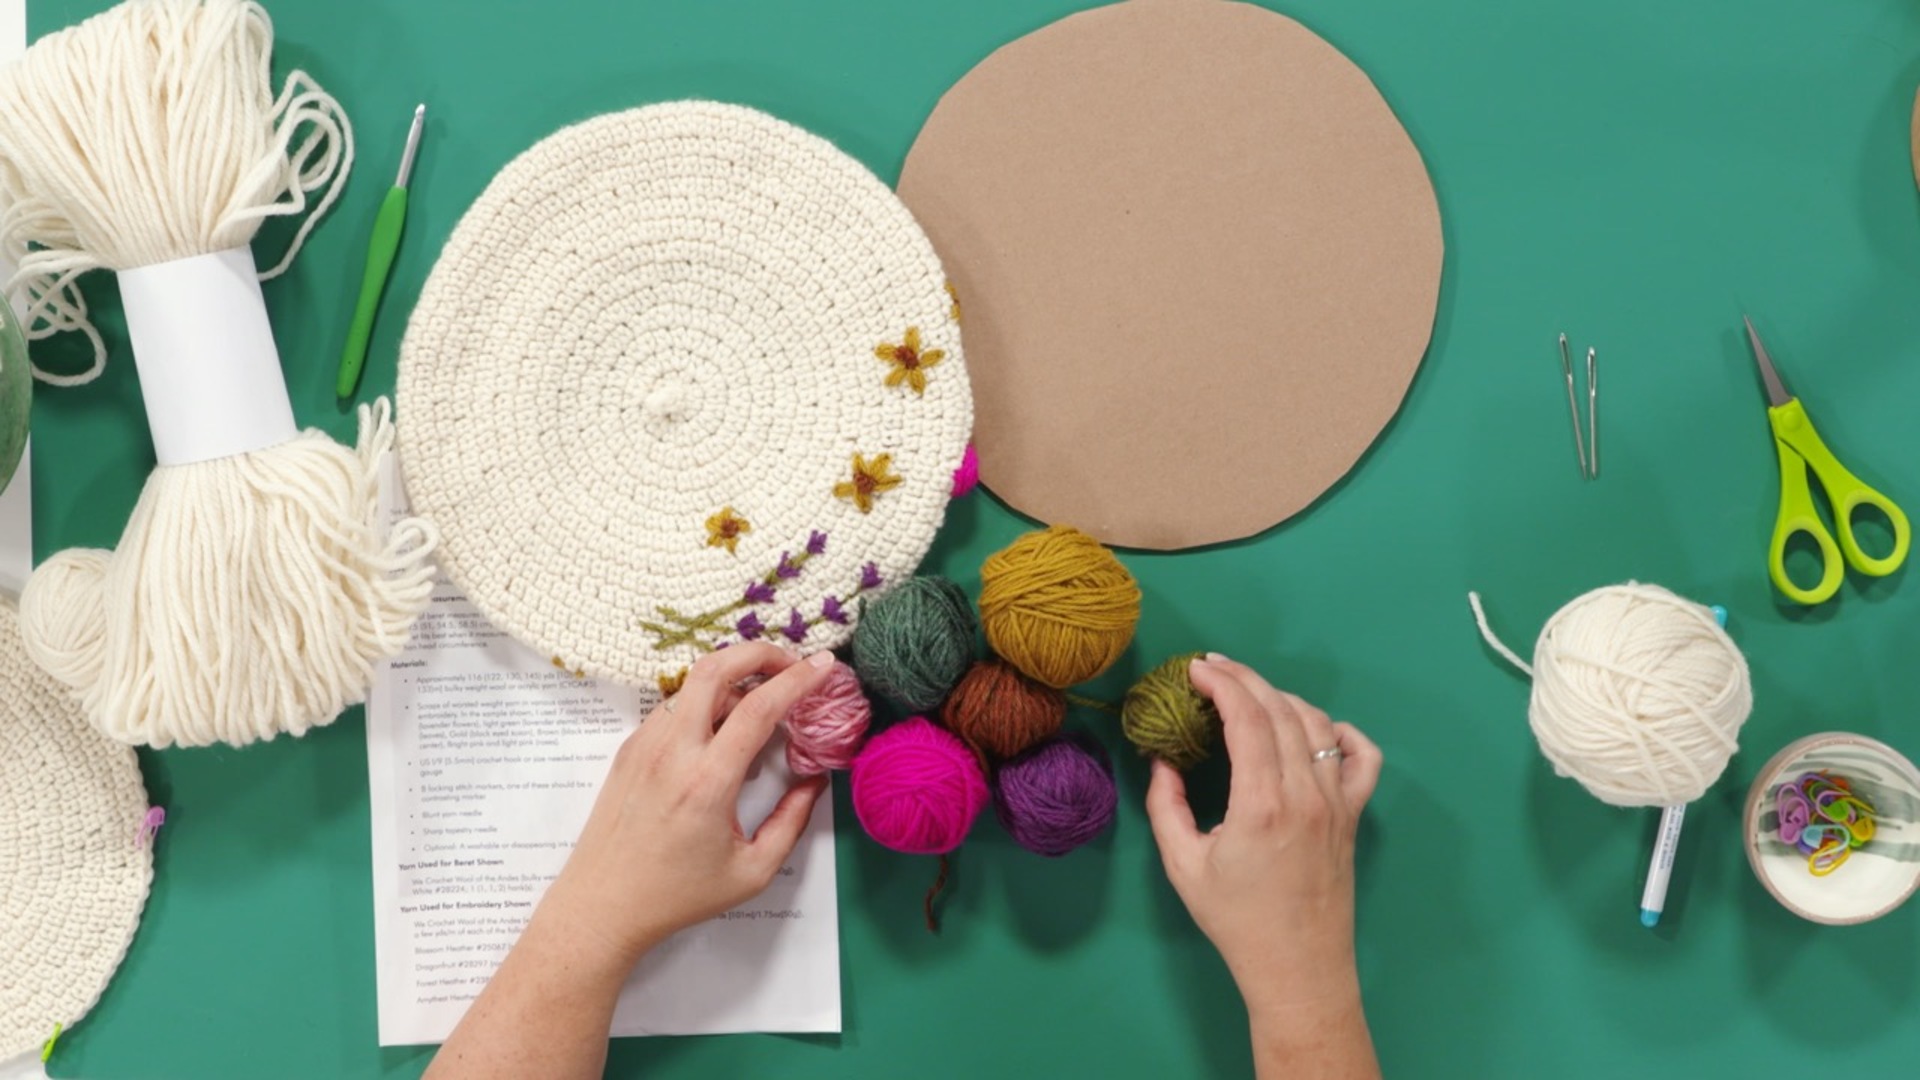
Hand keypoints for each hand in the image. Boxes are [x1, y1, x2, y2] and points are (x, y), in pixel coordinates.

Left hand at [536, 643, 834, 968]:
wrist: (603, 905)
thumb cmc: (677, 895)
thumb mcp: (751, 871)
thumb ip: (791, 822)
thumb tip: (814, 781)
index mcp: (707, 782)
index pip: (758, 707)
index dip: (797, 679)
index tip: (823, 666)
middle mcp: (672, 753)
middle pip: (716, 667)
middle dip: (759, 652)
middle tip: (790, 663)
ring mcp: (645, 745)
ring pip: (693, 684)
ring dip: (733, 679)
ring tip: (761, 703)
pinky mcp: (630, 749)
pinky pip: (674, 707)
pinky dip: (705, 702)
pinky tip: (722, 731)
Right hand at [1145, 654, 1383, 1076]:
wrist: (1298, 967)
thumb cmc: (1236, 920)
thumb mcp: (1183, 865)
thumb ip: (1166, 805)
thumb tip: (1163, 759)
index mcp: (1262, 804)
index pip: (1248, 717)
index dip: (1221, 683)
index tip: (1196, 669)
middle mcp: (1306, 794)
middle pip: (1280, 709)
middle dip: (1244, 679)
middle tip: (1214, 668)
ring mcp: (1338, 802)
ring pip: (1318, 724)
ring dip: (1282, 698)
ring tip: (1250, 694)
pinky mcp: (1354, 815)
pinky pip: (1362, 757)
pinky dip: (1341, 731)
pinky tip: (1315, 729)